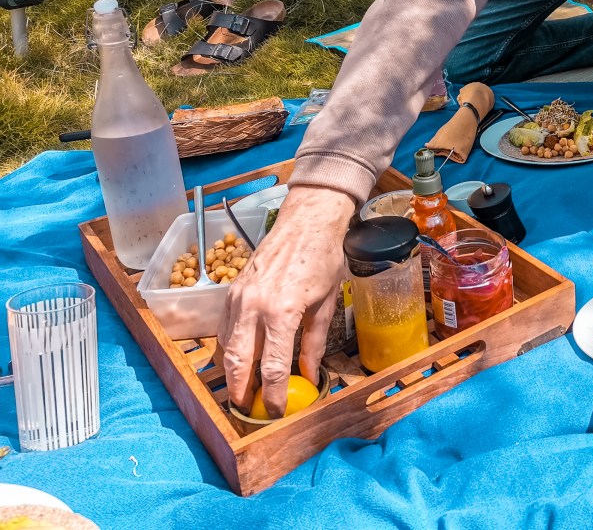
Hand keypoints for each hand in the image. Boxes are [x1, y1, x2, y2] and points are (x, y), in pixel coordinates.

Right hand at [218, 184, 355, 418]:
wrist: (306, 222)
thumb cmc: (322, 258)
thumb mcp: (326, 304)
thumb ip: (314, 343)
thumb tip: (310, 374)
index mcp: (281, 312)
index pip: (274, 368)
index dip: (275, 396)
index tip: (278, 411)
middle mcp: (254, 307)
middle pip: (239, 364)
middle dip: (242, 392)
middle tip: (250, 409)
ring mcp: (238, 298)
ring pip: (226, 347)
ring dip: (232, 373)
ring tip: (244, 389)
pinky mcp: (232, 291)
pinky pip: (225, 328)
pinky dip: (229, 348)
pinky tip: (239, 359)